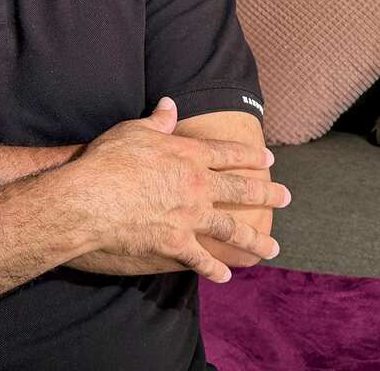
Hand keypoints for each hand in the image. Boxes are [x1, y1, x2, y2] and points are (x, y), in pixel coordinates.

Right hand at [71, 97, 289, 283]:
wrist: (93, 198)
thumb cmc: (110, 159)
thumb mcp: (134, 130)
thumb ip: (157, 120)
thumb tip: (170, 104)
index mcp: (190, 154)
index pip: (228, 153)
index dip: (250, 155)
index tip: (269, 159)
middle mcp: (198, 185)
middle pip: (241, 189)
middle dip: (267, 194)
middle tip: (286, 197)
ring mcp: (190, 216)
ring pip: (231, 228)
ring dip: (254, 239)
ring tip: (273, 248)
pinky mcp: (176, 243)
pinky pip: (201, 259)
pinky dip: (214, 269)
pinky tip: (226, 276)